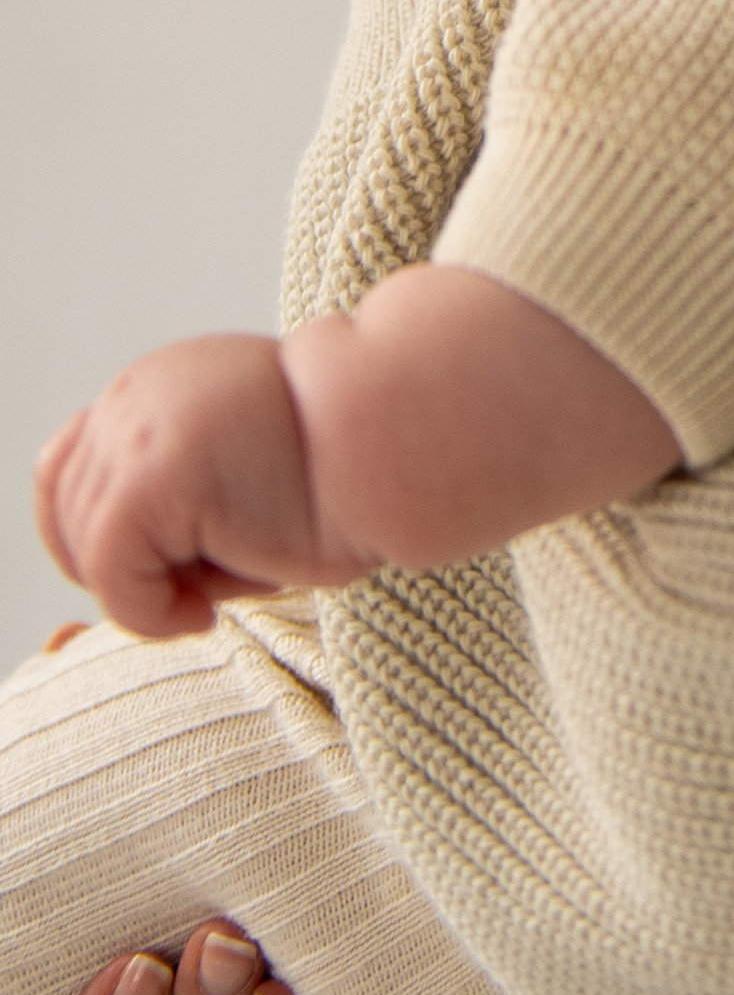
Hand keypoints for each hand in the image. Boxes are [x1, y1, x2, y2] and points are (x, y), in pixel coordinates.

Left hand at [35, 337, 369, 638]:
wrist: (405, 441)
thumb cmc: (343, 475)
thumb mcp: (238, 465)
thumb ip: (175, 482)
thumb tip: (113, 556)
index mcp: (159, 381)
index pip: (67, 468)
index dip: (97, 535)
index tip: (168, 569)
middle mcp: (138, 392)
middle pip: (66, 511)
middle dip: (121, 567)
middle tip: (195, 590)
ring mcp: (139, 430)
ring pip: (87, 549)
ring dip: (142, 592)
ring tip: (210, 597)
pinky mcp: (153, 478)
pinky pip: (111, 577)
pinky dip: (148, 613)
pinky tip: (205, 612)